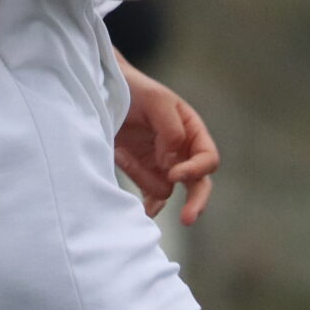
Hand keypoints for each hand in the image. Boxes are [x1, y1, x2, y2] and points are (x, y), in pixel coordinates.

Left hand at [115, 64, 220, 223]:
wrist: (102, 92)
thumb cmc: (134, 90)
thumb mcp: (157, 101)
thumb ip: (171, 130)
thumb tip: (171, 164)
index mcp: (192, 131)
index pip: (207, 159)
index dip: (195, 170)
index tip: (173, 173)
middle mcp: (181, 153)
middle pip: (199, 185)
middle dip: (195, 202)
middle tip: (187, 219)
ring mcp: (162, 166)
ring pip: (164, 189)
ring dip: (142, 176)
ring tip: (120, 152)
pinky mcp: (142, 175)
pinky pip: (151, 199)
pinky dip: (147, 206)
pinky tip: (143, 210)